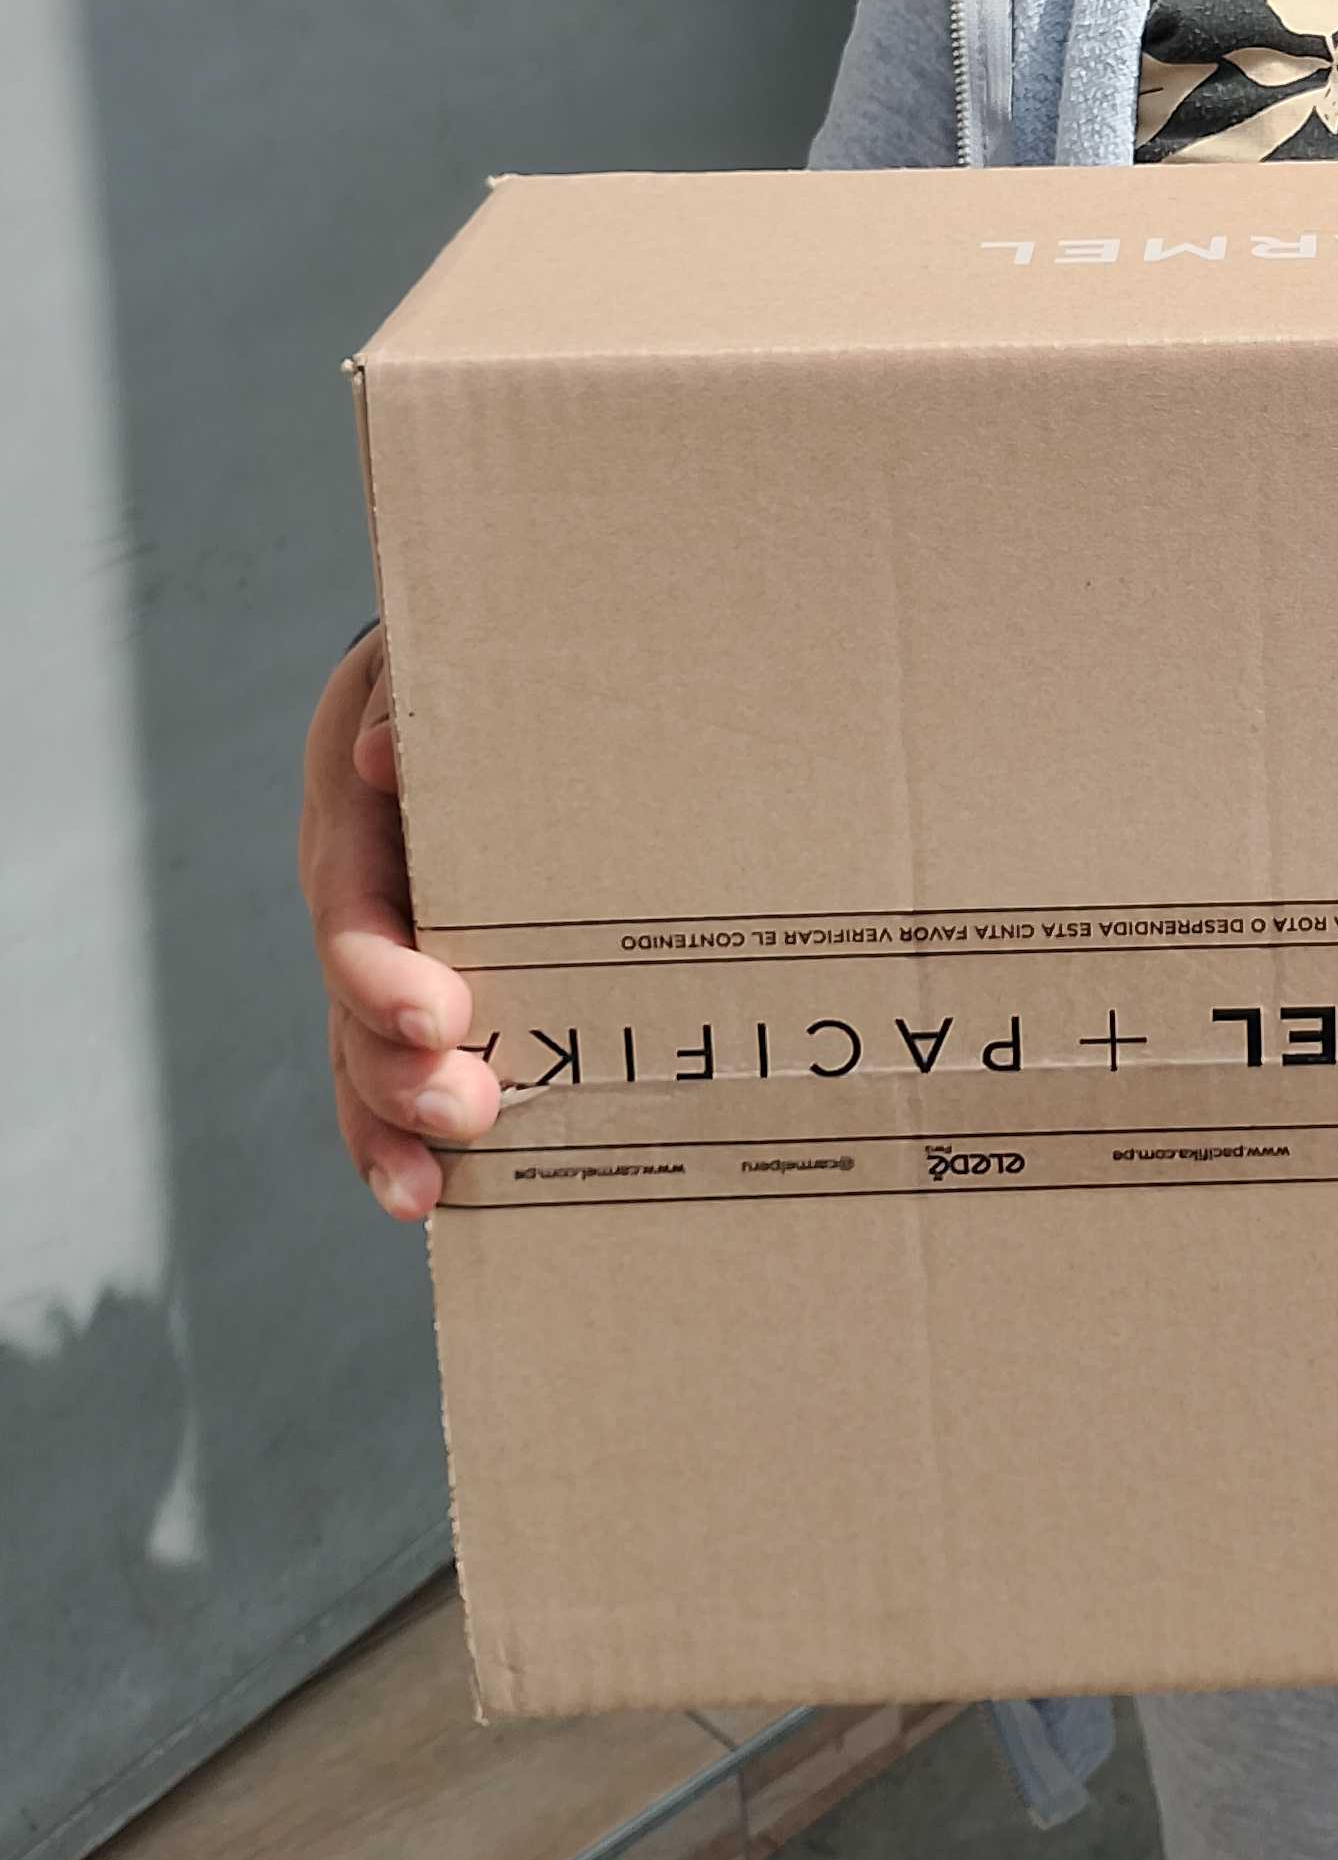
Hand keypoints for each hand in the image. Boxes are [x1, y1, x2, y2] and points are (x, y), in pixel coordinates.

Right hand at [300, 627, 498, 1219]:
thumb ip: (408, 700)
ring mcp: (381, 953)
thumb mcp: (423, 664)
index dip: (383, 974)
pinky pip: (397, 1069)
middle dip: (398, 1071)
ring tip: (424, 1190)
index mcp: (357, 824)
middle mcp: (355, 903)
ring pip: (361, 1057)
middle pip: (352, 1006)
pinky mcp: (419, 987)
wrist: (458, 693)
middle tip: (464, 1110)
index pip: (352, 909)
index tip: (440, 1016)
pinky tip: (427, 1195)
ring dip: (390, 1128)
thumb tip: (382, 761)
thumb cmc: (460, 675)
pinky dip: (403, 1136)